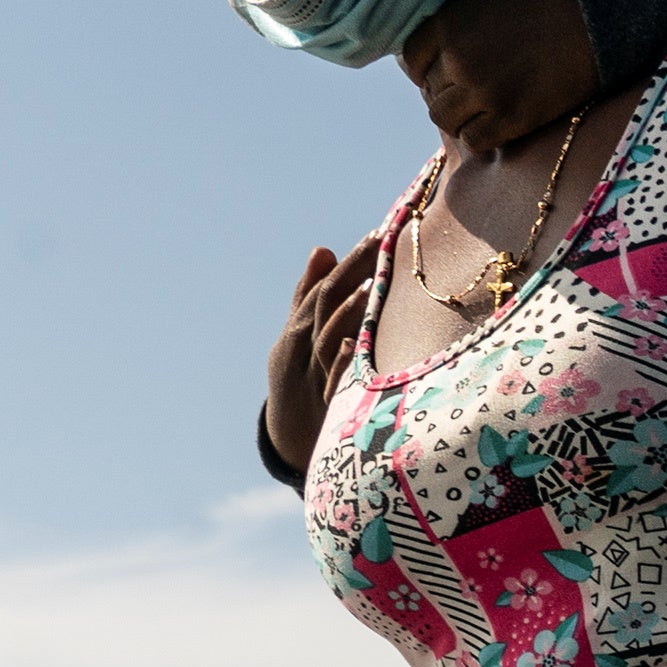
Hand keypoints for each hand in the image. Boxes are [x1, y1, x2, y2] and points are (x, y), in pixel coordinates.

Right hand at [265, 244, 377, 475]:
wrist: (285, 435)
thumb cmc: (301, 377)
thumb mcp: (301, 335)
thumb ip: (310, 296)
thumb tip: (323, 249)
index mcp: (300, 327)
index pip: (328, 286)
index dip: (353, 259)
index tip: (379, 231)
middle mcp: (300, 345)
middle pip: (326, 302)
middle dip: (353, 271)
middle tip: (381, 241)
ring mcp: (308, 373)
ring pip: (325, 337)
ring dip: (346, 311)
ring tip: (372, 284)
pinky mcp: (319, 404)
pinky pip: (329, 380)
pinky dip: (339, 361)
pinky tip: (352, 343)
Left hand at [397, 0, 598, 151]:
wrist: (591, 17)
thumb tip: (438, 4)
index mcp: (445, 25)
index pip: (411, 59)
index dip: (423, 67)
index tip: (438, 70)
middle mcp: (457, 61)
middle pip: (430, 91)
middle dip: (446, 90)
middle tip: (466, 89)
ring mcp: (483, 93)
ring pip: (446, 119)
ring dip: (458, 116)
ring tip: (476, 110)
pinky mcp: (511, 118)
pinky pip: (474, 141)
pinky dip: (478, 136)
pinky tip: (492, 125)